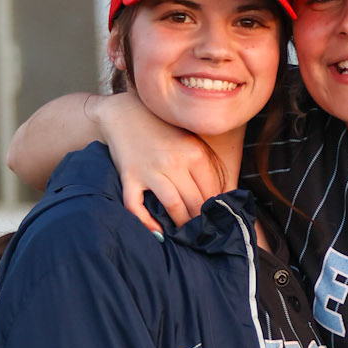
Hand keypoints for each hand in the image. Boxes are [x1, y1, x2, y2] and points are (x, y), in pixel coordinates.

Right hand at [86, 92, 224, 232]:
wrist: (124, 113)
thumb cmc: (162, 130)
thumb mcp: (190, 142)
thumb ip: (206, 166)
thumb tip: (223, 196)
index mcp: (194, 153)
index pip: (212, 192)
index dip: (215, 211)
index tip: (216, 221)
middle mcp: (174, 162)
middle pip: (195, 202)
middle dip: (200, 221)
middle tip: (203, 233)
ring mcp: (150, 169)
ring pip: (173, 206)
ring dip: (181, 224)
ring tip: (184, 233)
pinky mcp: (130, 176)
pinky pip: (136, 206)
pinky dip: (146, 222)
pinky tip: (156, 232)